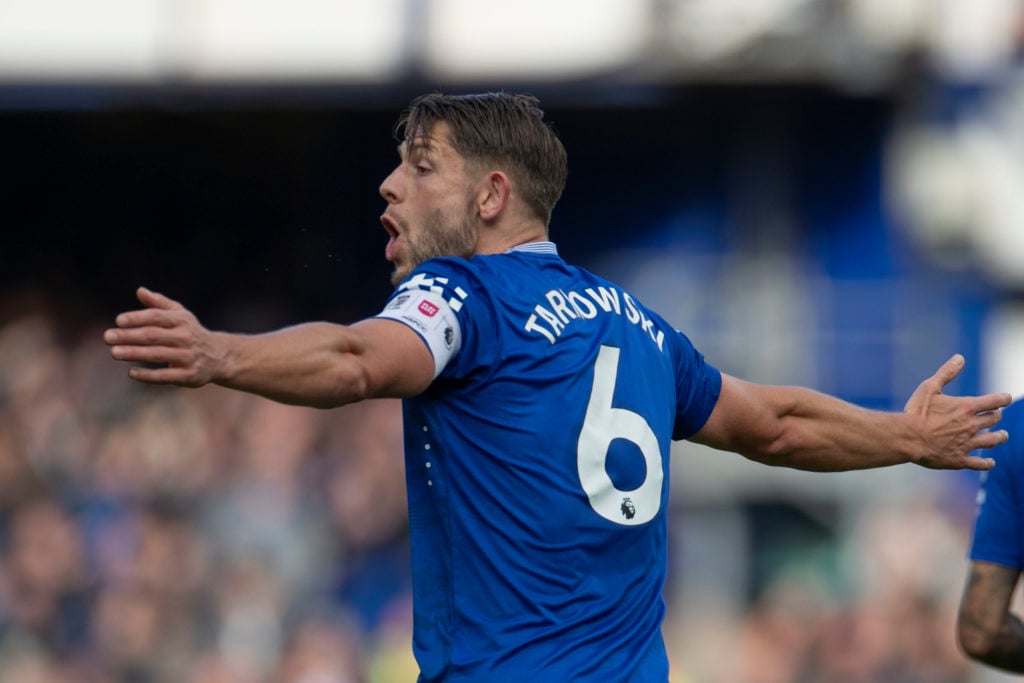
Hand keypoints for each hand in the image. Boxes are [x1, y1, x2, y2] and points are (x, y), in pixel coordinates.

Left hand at [103, 287, 217, 386]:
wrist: (219, 356)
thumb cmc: (191, 333)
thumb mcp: (180, 315)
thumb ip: (159, 303)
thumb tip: (140, 291)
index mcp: (182, 321)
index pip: (157, 317)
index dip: (137, 318)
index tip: (119, 321)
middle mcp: (186, 338)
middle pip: (153, 335)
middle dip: (129, 336)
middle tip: (107, 337)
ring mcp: (187, 357)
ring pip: (157, 354)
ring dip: (134, 353)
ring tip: (114, 352)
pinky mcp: (188, 376)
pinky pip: (165, 376)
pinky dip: (147, 375)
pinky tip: (131, 373)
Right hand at [903, 354, 1011, 469]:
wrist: (908, 438)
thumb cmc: (916, 412)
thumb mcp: (929, 388)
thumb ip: (946, 373)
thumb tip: (960, 358)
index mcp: (966, 407)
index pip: (994, 401)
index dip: (1003, 399)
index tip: (1006, 398)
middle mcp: (971, 425)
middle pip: (993, 420)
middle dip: (996, 416)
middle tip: (996, 416)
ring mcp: (967, 444)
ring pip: (992, 441)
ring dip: (999, 437)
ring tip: (1002, 435)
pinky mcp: (959, 459)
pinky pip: (978, 463)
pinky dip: (987, 464)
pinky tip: (991, 463)